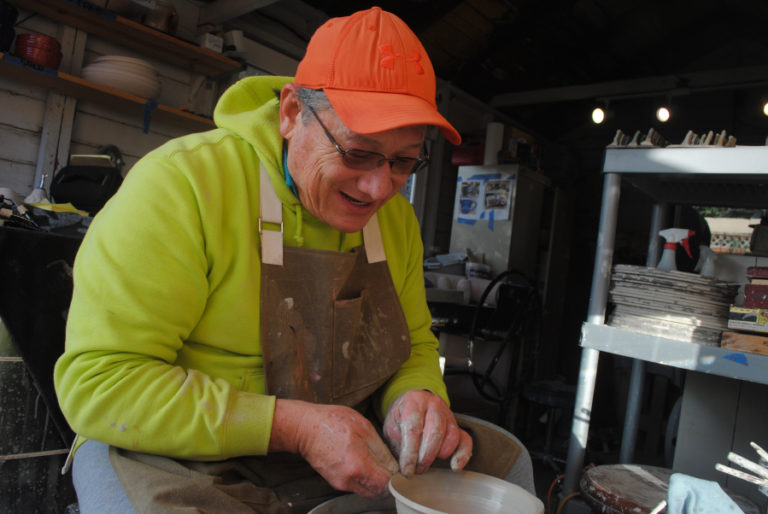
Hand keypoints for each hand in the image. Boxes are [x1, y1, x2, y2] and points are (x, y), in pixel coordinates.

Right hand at [269, 399, 398, 497]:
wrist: (304, 428)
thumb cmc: (331, 422)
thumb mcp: (363, 427)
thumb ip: (381, 449)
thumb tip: (394, 465)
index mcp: (358, 466)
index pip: (387, 484)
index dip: (396, 476)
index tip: (398, 467)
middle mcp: (349, 480)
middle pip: (378, 492)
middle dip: (387, 481)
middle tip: (388, 465)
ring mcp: (341, 483)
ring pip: (367, 490)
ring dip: (375, 480)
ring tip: (374, 461)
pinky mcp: (335, 482)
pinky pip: (356, 486)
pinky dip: (364, 478)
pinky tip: (362, 461)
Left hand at [382, 390, 472, 475]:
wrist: (412, 405)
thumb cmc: (401, 418)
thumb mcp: (391, 427)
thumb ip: (397, 444)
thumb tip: (401, 468)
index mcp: (414, 401)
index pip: (413, 428)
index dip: (410, 452)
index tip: (407, 469)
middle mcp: (433, 404)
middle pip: (435, 432)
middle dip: (425, 456)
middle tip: (417, 469)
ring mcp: (447, 413)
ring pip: (451, 436)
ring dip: (439, 455)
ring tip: (426, 464)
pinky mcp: (457, 425)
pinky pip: (465, 440)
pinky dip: (462, 455)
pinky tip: (454, 466)